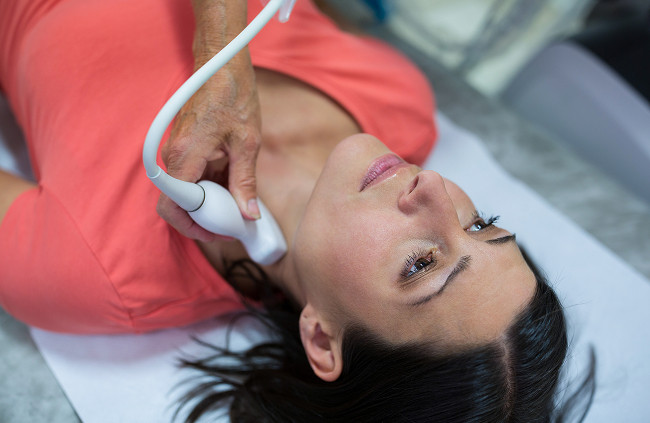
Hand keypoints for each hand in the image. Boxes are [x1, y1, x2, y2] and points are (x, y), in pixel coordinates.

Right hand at [157, 57, 261, 241]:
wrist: (221, 64)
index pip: (174, 208)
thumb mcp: (247, 144)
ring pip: (187, 193)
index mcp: (184, 156)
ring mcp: (177, 152)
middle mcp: (173, 156)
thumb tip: (248, 214)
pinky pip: (192, 177)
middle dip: (204, 220)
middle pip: (179, 204)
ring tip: (238, 207)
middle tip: (232, 225)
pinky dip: (211, 187)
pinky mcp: (184, 148)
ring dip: (210, 204)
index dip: (195, 228)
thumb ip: (245, 182)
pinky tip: (233, 186)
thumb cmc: (233, 96)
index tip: (221, 233)